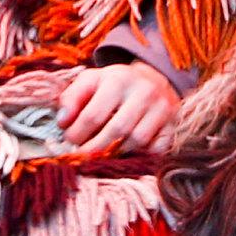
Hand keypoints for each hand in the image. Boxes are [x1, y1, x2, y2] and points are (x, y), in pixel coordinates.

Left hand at [58, 58, 181, 157]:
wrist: (153, 80)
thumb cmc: (115, 84)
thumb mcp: (91, 81)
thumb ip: (71, 97)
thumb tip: (62, 121)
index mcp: (118, 79)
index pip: (94, 114)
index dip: (77, 133)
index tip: (69, 140)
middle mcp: (144, 92)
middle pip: (116, 131)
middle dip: (94, 149)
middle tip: (82, 155)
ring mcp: (162, 109)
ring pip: (137, 141)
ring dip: (117, 152)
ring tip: (103, 152)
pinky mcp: (173, 124)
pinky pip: (157, 149)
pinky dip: (142, 155)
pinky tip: (129, 152)